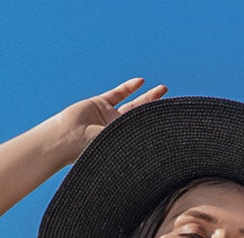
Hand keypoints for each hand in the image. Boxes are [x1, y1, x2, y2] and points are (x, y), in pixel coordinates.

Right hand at [53, 76, 167, 163]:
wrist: (67, 139)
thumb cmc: (92, 149)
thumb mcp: (120, 146)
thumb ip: (138, 142)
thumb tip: (164, 144)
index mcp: (125, 145)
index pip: (146, 135)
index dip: (159, 129)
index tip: (176, 123)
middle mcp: (118, 132)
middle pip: (143, 119)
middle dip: (158, 111)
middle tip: (174, 104)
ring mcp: (109, 117)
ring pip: (133, 105)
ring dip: (148, 97)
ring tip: (163, 90)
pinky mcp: (99, 104)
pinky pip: (118, 94)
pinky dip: (129, 87)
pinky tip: (141, 82)